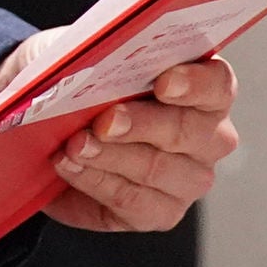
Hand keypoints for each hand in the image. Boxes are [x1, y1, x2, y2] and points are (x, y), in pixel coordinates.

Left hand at [0, 28, 242, 232]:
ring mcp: (189, 178)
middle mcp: (207, 136)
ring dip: (111, 156)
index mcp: (199, 88)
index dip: (196, 83)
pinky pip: (135, 202)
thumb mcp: (74, 57)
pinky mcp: (162, 212)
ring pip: (159, 169)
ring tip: (74, 144)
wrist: (49, 134)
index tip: (163, 83)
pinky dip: (96, 181)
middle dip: (142, 125)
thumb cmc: (75, 86)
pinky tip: (69, 165)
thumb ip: (88, 54)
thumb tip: (84, 58)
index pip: (217, 83)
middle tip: (105, 122)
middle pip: (188, 131)